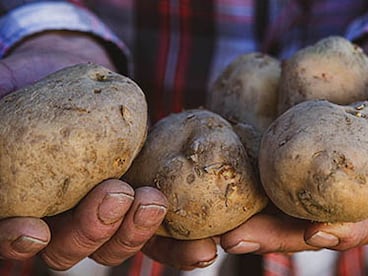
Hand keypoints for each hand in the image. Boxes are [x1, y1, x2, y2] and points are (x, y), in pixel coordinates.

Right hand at [0, 32, 167, 269]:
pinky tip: (203, 248)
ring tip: (154, 200)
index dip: (14, 239)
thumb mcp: (11, 87)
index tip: (33, 228)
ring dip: (136, 234)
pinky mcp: (140, 208)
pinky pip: (159, 240)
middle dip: (91, 230)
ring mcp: (105, 216)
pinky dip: (178, 247)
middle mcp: (63, 218)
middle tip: (115, 194)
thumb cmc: (45, 88)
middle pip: (69, 248)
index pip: (12, 231)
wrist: (91, 87)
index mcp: (24, 200)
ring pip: (115, 247)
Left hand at [138, 33, 367, 268]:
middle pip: (310, 224)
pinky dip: (235, 188)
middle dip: (274, 237)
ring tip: (213, 229)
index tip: (317, 234)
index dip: (348, 231)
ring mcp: (308, 180)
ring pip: (278, 210)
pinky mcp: (281, 160)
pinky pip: (260, 178)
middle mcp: (341, 192)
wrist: (364, 62)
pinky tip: (206, 192)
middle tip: (237, 240)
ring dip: (246, 223)